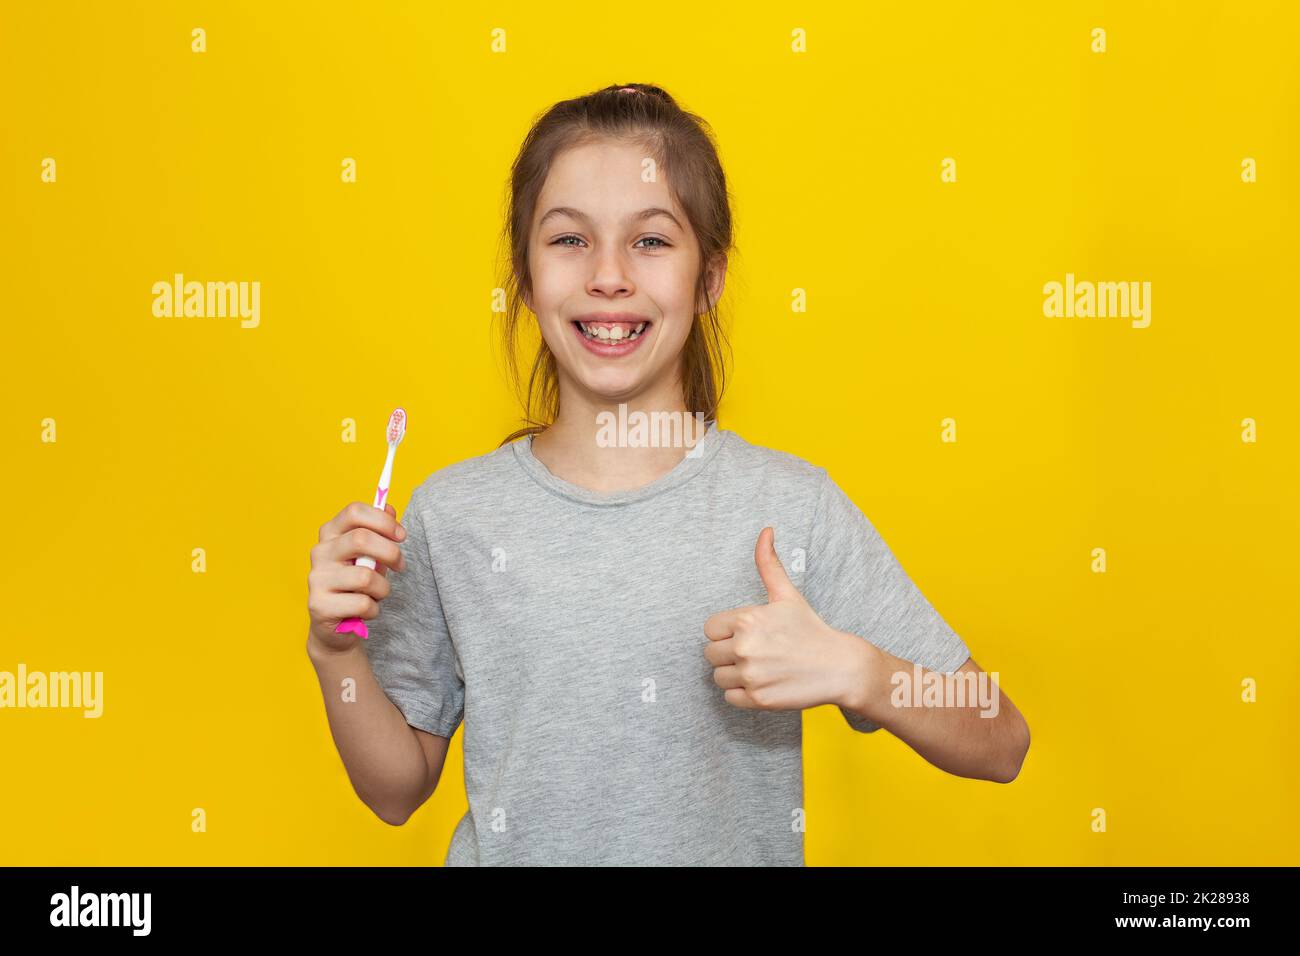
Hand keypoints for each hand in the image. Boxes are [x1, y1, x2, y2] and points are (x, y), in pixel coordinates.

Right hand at [307, 500, 407, 654]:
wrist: (335, 626)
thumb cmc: (356, 584)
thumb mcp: (370, 554)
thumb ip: (378, 531)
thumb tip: (388, 508)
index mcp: (330, 533)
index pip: (354, 512)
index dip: (383, 520)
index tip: (401, 535)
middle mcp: (319, 552)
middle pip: (361, 539)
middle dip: (390, 552)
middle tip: (401, 565)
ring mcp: (317, 578)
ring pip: (366, 577)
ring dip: (383, 588)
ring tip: (377, 594)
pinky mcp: (319, 605)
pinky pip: (362, 603)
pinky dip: (373, 609)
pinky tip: (365, 611)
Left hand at [703, 526, 868, 711]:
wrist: (838, 666)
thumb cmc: (810, 628)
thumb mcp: (787, 594)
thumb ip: (768, 563)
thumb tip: (766, 530)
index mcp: (746, 620)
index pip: (709, 629)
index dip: (726, 632)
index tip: (748, 634)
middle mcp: (744, 648)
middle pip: (710, 654)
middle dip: (728, 653)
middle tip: (756, 652)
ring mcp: (751, 676)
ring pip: (718, 677)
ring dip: (734, 675)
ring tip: (760, 667)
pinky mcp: (757, 700)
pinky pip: (729, 698)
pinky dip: (743, 694)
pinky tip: (763, 683)